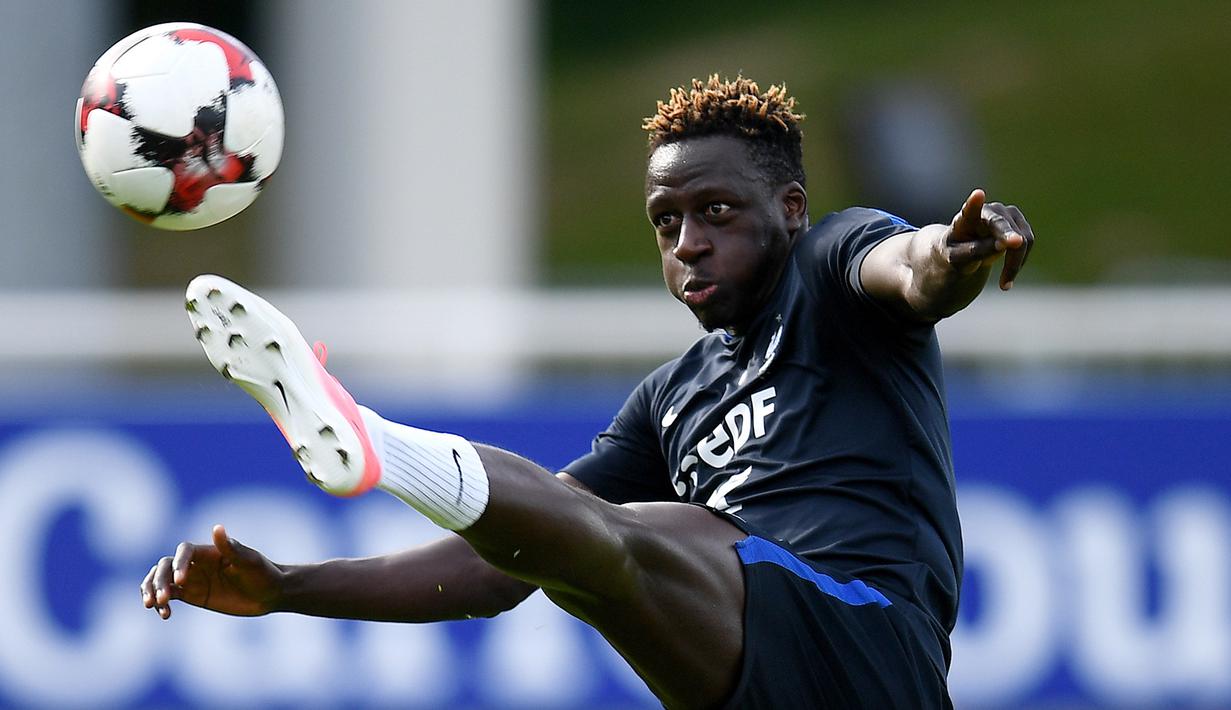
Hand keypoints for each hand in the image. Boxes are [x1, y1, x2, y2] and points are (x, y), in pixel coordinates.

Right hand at [141, 524, 282, 618]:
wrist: (270, 594)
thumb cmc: (263, 573)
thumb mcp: (249, 561)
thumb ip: (231, 548)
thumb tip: (217, 528)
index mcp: (209, 552)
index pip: (184, 551)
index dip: (178, 564)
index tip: (181, 581)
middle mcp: (196, 564)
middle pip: (165, 566)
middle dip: (158, 580)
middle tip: (161, 599)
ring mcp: (192, 580)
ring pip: (161, 580)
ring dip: (151, 590)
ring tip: (152, 605)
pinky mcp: (191, 595)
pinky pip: (168, 597)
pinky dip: (160, 604)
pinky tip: (164, 615)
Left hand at [944, 189, 1034, 289]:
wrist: (963, 250)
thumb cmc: (957, 255)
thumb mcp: (959, 260)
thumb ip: (977, 251)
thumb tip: (1004, 244)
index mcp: (962, 222)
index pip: (967, 213)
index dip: (973, 205)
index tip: (978, 194)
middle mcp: (985, 211)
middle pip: (999, 225)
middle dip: (1007, 235)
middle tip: (1016, 242)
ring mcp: (1004, 213)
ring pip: (1019, 238)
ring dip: (1014, 264)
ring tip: (1004, 285)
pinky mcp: (1017, 220)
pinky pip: (1027, 242)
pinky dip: (1020, 262)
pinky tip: (1008, 276)